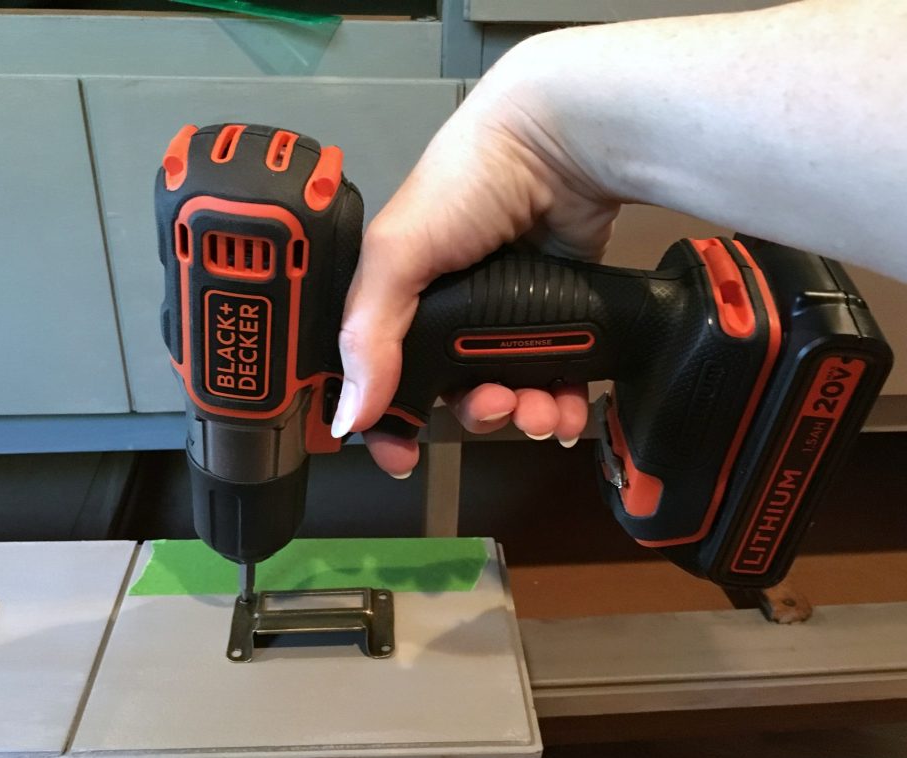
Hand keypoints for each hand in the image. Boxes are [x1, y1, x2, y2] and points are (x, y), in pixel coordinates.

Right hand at [331, 37, 621, 476]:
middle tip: (497, 407)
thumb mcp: (398, 255)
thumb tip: (349, 418)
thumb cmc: (467, 185)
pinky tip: (567, 411)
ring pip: (510, 389)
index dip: (387, 419)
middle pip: (454, 390)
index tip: (400, 457)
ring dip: (523, 415)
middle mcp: (452, 309)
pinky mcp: (559, 311)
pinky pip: (557, 373)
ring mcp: (508, 311)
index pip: (382, 371)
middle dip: (475, 413)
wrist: (560, 141)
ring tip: (542, 413)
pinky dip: (560, 401)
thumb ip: (368, 336)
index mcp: (402, 295)